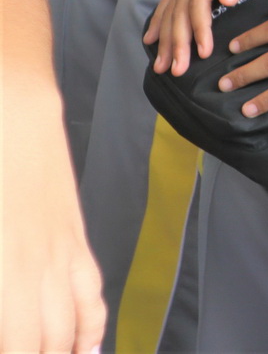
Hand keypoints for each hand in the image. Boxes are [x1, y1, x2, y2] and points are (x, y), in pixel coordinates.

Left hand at [0, 101, 104, 353]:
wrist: (14, 106)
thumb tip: (4, 316)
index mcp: (7, 268)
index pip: (17, 343)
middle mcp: (39, 267)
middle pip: (45, 341)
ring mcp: (62, 251)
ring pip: (72, 326)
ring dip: (64, 353)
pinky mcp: (73, 235)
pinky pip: (91, 292)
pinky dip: (91, 327)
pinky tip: (86, 345)